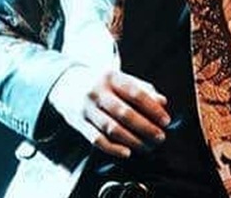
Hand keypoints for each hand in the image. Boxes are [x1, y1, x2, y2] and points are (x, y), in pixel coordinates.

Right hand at [47, 65, 170, 158]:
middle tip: (160, 137)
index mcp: (111, 77)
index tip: (166, 121)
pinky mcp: (79, 124)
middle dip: (145, 128)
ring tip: (147, 147)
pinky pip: (97, 139)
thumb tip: (162, 102)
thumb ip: (142, 88)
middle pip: (124, 113)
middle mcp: (97, 92)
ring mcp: (87, 109)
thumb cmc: (100, 82)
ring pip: (111, 128)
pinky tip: (127, 153)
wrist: (65, 83)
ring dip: (133, 140)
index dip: (153, 109)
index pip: (135, 93)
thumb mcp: (119, 78)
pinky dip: (113, 148)